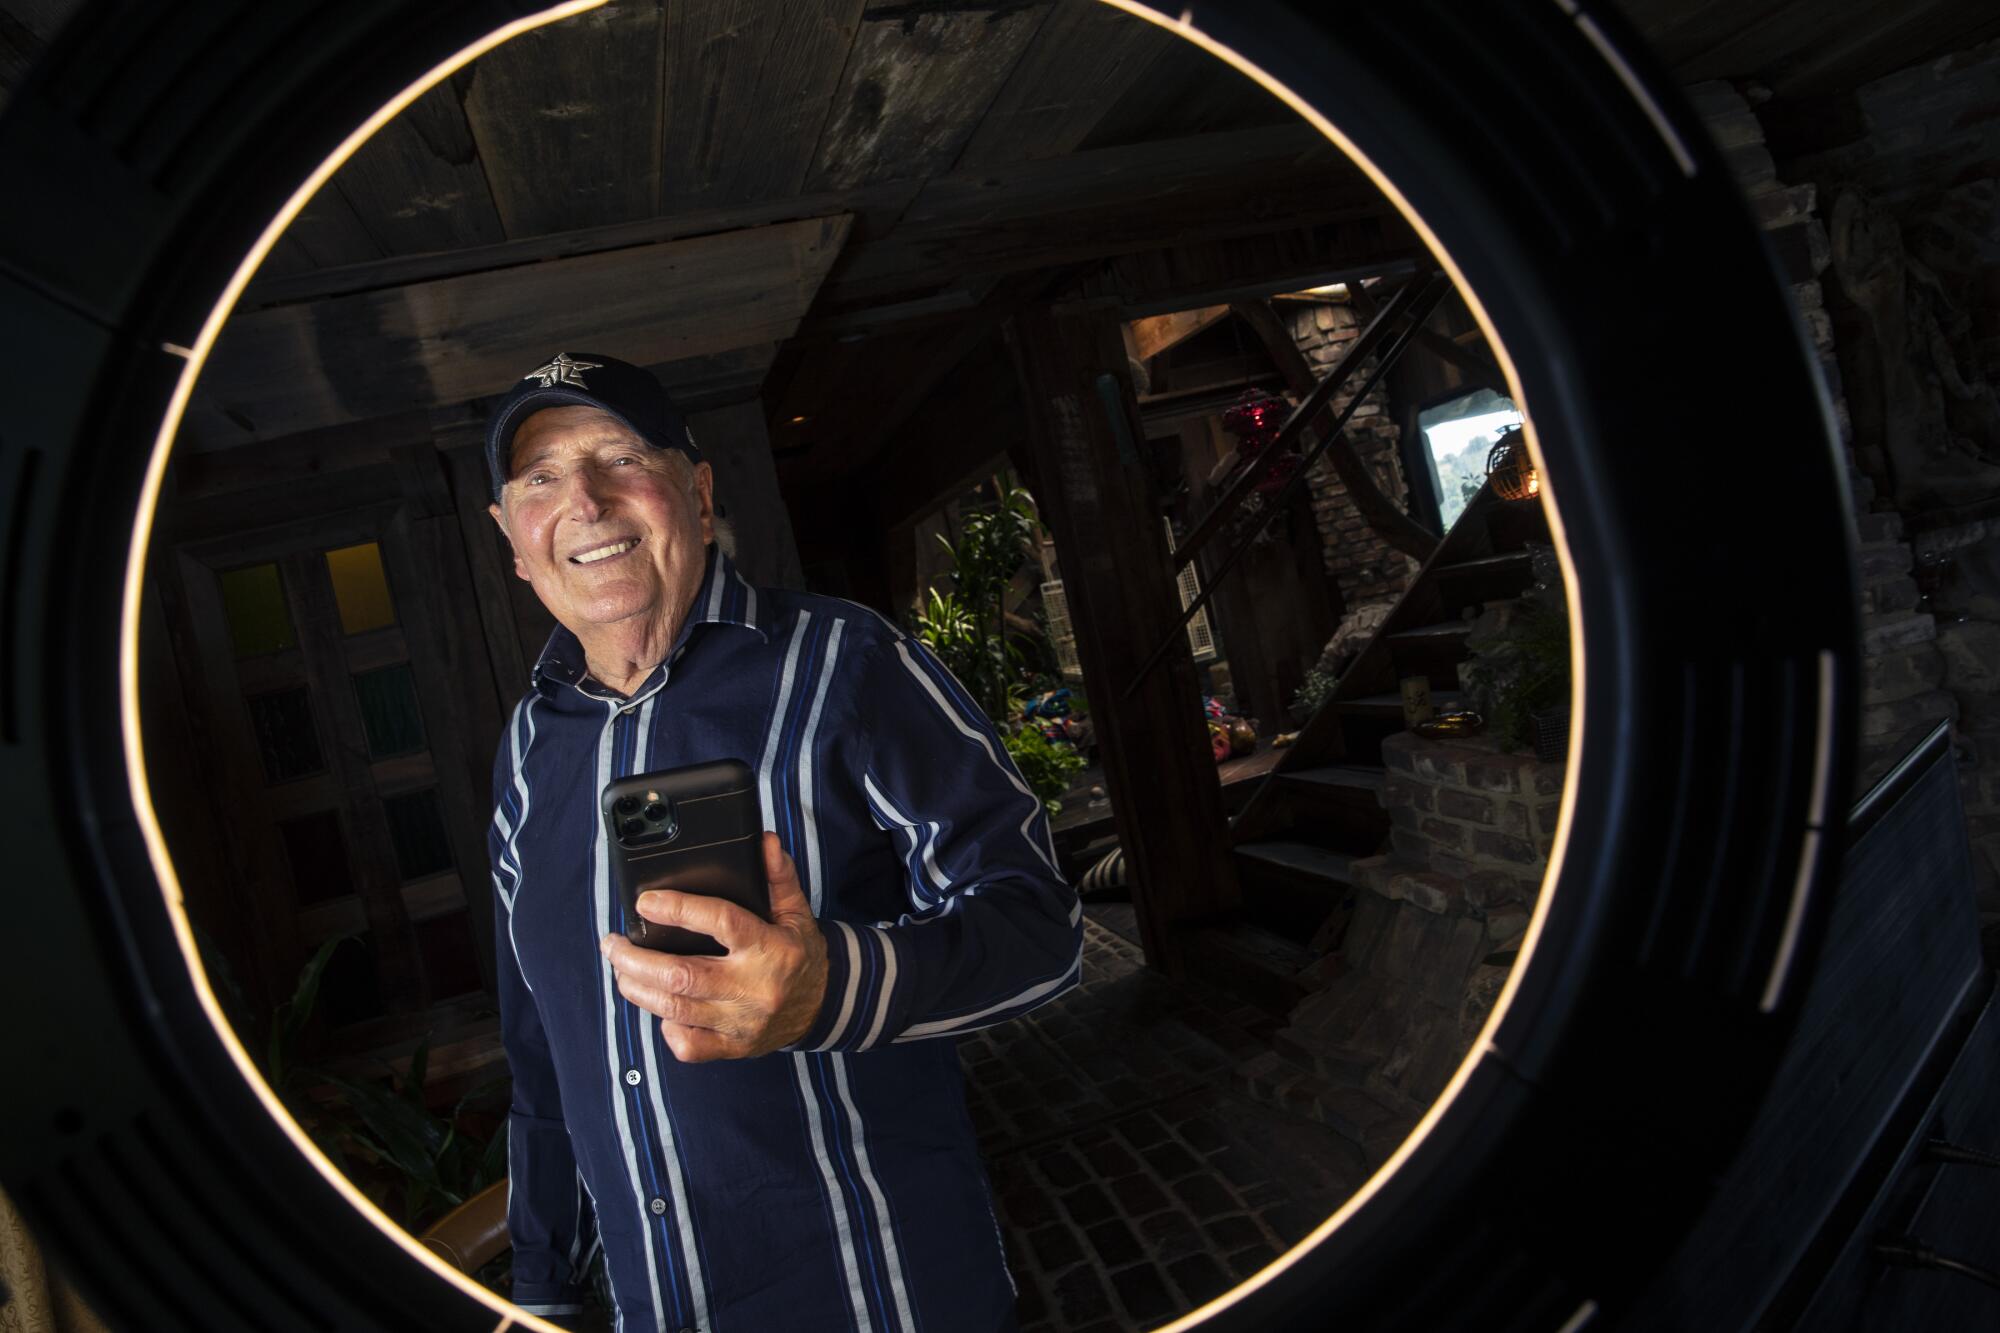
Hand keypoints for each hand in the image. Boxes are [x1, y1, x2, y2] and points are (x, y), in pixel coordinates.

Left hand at [600, 833, 827, 1061]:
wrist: (824, 1005)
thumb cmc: (800, 953)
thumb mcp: (796, 910)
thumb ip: (778, 876)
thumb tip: (763, 841)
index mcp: (771, 948)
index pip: (722, 923)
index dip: (679, 910)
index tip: (646, 902)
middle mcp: (754, 988)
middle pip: (682, 975)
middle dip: (637, 959)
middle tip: (613, 943)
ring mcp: (742, 1022)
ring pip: (675, 1008)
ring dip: (637, 988)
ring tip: (620, 968)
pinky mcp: (733, 1046)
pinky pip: (688, 1045)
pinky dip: (666, 1026)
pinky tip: (659, 1006)